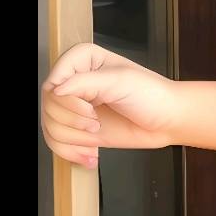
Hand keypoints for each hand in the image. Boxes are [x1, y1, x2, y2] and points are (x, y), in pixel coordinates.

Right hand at [41, 42, 178, 166]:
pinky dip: (72, 153)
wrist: (167, 120)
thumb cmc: (152, 94)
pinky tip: (91, 155)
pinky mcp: (78, 128)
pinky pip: (57, 143)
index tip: (90, 109)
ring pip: (50, 127)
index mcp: (82, 60)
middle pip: (48, 106)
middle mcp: (74, 82)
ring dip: (75, 139)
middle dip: (74, 122)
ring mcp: (75, 107)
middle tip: (96, 123)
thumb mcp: (121, 81)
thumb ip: (86, 82)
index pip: (53, 80)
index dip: (66, 101)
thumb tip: (56, 89)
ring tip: (97, 136)